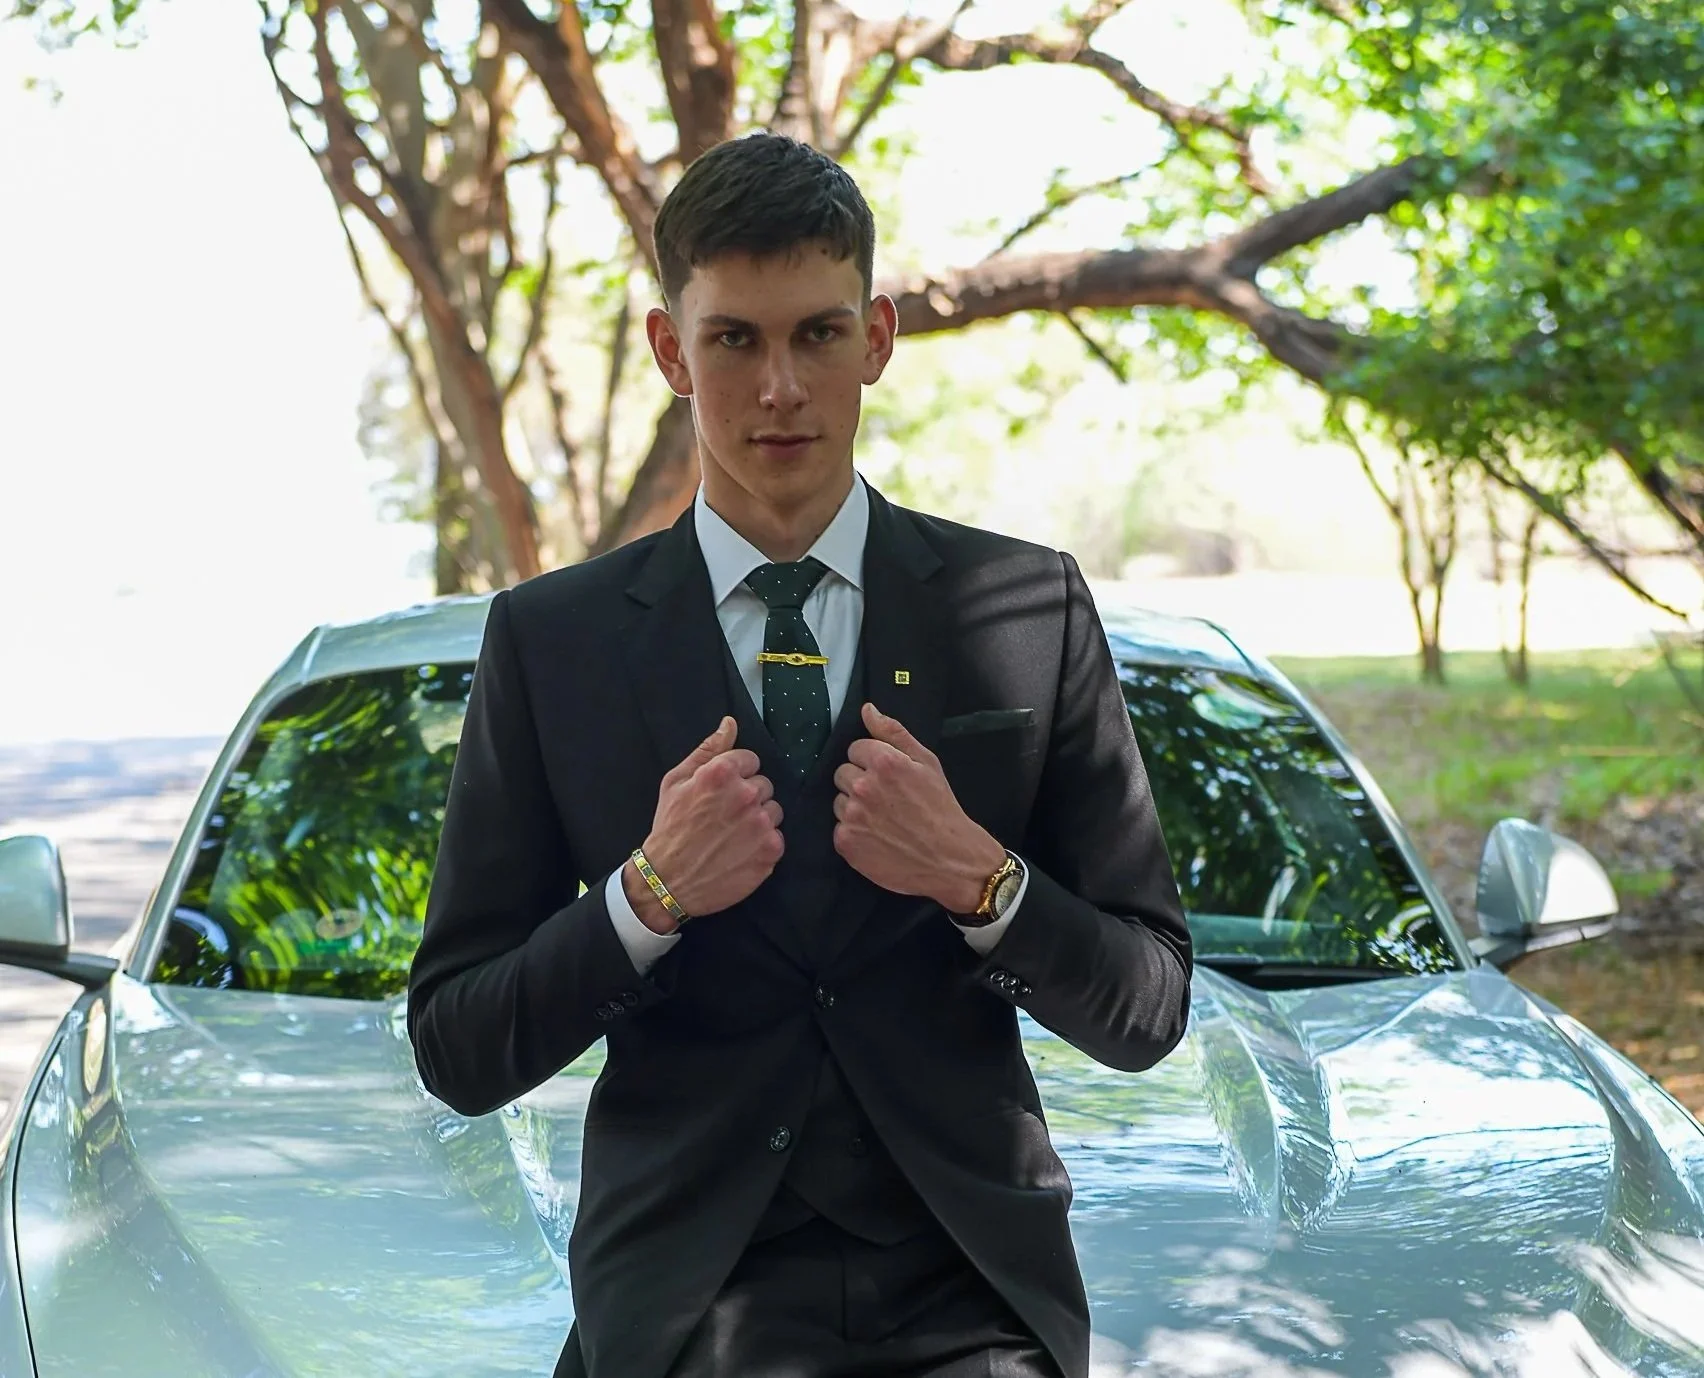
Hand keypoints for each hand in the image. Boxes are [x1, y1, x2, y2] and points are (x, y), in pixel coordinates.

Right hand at [627, 717, 782, 929]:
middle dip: (747, 798)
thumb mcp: (676, 781)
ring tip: (733, 835)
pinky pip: (777, 837)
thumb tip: (730, 723)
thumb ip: (708, 750)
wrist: (668, 880)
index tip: (721, 793)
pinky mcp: (771, 851)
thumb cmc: (669, 828)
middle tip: (724, 817)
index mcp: (722, 772)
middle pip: (763, 785)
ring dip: (758, 820)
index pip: (751, 760)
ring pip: (773, 810)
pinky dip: (762, 844)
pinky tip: (740, 851)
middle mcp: (745, 795)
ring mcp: (761, 824)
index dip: (735, 776)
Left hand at [833, 703, 1006, 913]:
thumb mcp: (927, 762)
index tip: (888, 776)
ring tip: (883, 819)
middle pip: (842, 773)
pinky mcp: (845, 842)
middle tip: (886, 798)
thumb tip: (867, 710)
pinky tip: (876, 836)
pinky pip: (839, 827)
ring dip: (855, 807)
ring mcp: (852, 816)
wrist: (949, 859)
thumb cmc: (940, 808)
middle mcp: (863, 787)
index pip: (855, 748)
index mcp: (884, 762)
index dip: (871, 761)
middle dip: (860, 781)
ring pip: (839, 800)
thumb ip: (893, 732)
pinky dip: (854, 831)